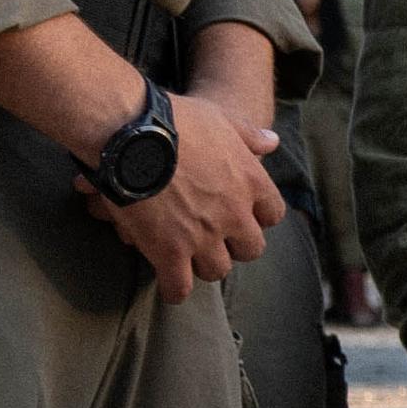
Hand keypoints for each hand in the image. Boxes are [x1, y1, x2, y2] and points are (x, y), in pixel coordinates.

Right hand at [0, 13, 280, 298]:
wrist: (133, 134)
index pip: (272, 214)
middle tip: (215, 240)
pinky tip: (169, 283)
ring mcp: (204, 237)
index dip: (258, 217)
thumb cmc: (175, 120)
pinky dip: (175, 289)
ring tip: (188, 258)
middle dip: (234, 247)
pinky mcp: (170, 253)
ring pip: (216, 270)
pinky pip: (179, 287)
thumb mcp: (220, 118)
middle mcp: (234, 214)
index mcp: (251, 182)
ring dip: (204, 266)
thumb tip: (273, 142)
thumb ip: (248, 134)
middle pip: (250, 249)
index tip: (242, 215)